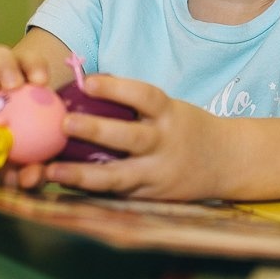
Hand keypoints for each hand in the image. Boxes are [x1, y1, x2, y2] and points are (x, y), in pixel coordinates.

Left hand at [40, 73, 225, 199]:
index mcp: (171, 114)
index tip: (89, 81)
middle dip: (97, 131)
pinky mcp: (149, 197)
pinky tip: (64, 191)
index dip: (117, 88)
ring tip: (52, 171)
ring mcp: (158, 174)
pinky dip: (90, 192)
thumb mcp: (171, 110)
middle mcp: (165, 143)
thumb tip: (86, 85)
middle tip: (64, 124)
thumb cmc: (187, 129)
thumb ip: (137, 105)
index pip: (145, 96)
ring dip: (83, 174)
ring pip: (119, 177)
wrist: (227, 161)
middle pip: (131, 138)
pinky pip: (116, 195)